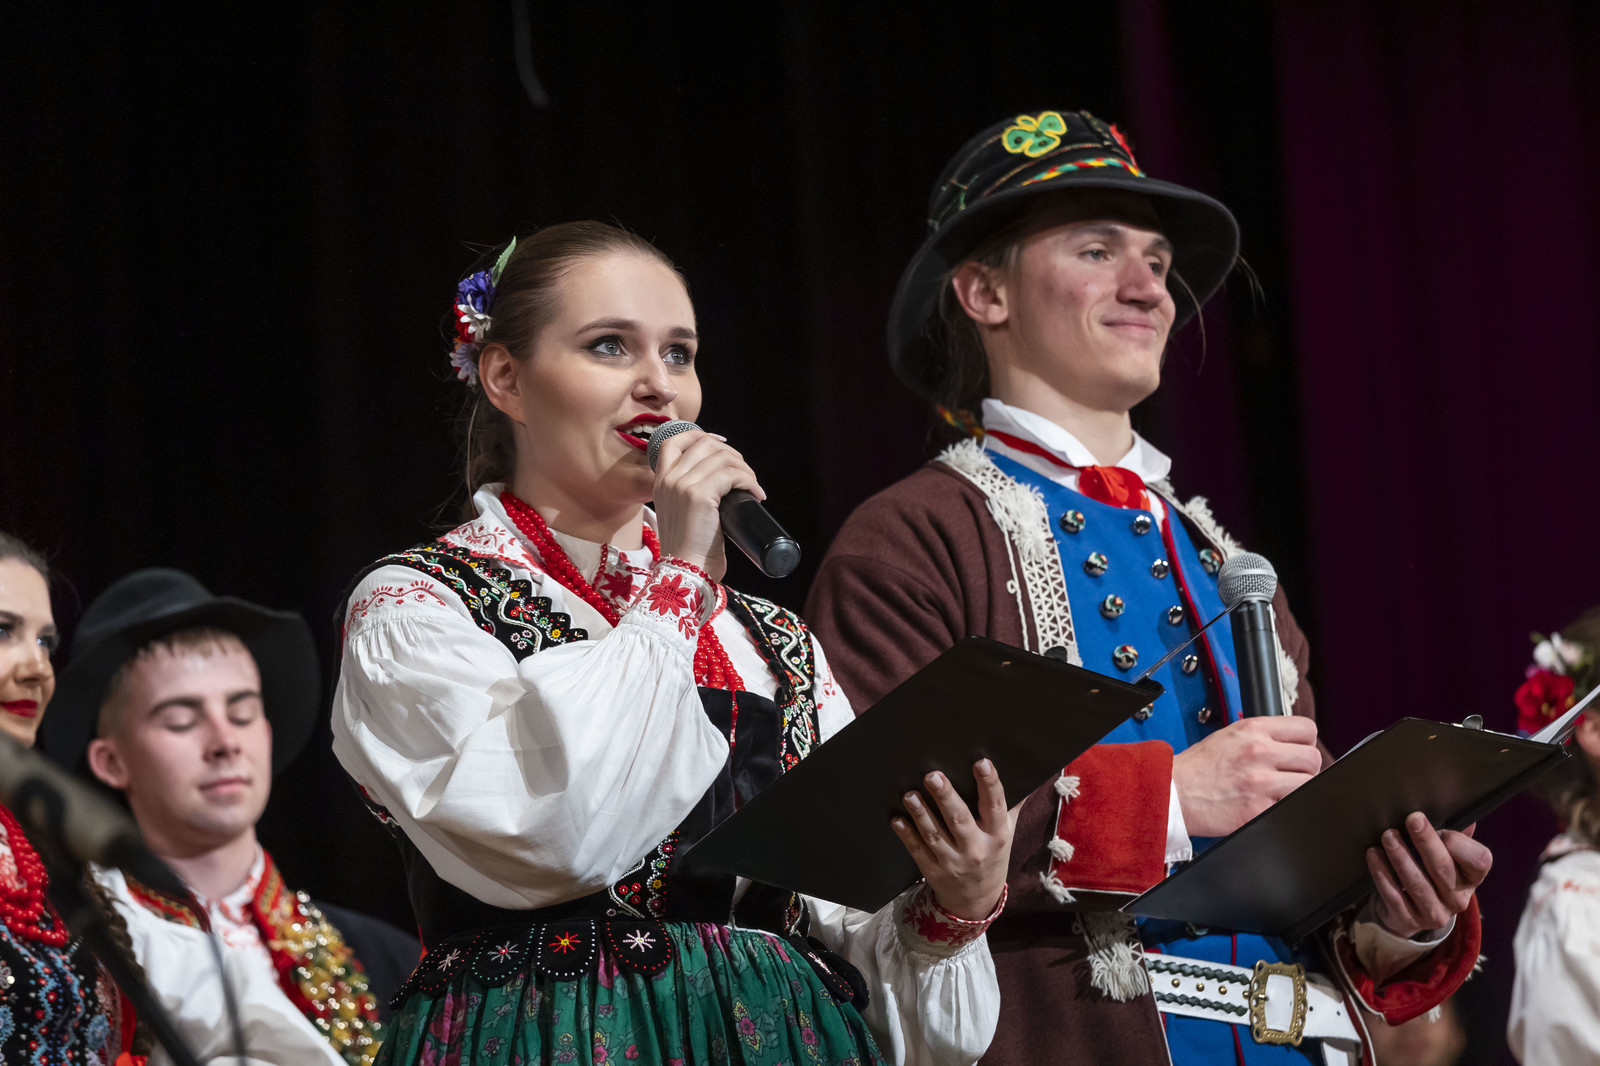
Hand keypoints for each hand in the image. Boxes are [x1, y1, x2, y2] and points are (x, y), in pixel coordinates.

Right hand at [650, 427, 763, 580]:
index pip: (674, 441)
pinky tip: (756, 494)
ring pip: (722, 457)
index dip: (700, 436)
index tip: (722, 444)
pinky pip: (732, 474)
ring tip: (753, 487)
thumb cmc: (691, 549)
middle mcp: (668, 479)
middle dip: (732, 454)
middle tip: (745, 475)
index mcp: (660, 482)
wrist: (686, 572)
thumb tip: (721, 481)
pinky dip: (749, 481)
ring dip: (745, 469)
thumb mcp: (682, 514)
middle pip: (704, 444)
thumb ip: (689, 495)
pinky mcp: (698, 494)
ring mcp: (681, 485)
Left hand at [890, 760, 1012, 919]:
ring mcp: (953, 862)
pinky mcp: (933, 871)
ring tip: (910, 795)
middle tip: (933, 776)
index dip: (990, 784)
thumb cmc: (992, 856)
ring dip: (921, 814)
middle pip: (960, 820)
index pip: (995, 806)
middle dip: (946, 797)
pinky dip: (907, 835)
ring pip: (935, 835)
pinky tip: (897, 820)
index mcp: (997, 835)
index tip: (982, 763)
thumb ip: (1011, 805)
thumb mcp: (1008, 833)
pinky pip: (918, 851)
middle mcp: (976, 849)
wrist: (978, 900)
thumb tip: (1025, 775)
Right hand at [1172, 715, 1320, 836]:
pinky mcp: (1259, 810)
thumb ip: (1263, 736)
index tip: (1297, 752)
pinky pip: (1291, 807)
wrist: (1173, 792)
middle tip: (1288, 776)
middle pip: (1313, 758)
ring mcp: (1261, 781)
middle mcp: (1259, 751)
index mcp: (1253, 729)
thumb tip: (1293, 745)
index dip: (1305, 742)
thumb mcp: (1230, 736)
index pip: (1306, 729)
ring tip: (1278, 792)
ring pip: (1308, 784)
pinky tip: (1267, 806)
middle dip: (1304, 769)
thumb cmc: (1198, 768)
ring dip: (1297, 790)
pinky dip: (1282, 808)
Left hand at [1365, 815, 1491, 937]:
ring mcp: (1434, 913)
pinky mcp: (1408, 921)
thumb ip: (1457, 838)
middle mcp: (1457, 899)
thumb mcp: (1448, 857)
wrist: (1408, 912)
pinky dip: (1382, 873)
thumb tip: (1468, 818)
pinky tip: (1373, 855)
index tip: (1441, 827)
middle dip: (1426, 842)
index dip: (1459, 843)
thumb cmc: (1430, 873)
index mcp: (1472, 879)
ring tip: (1388, 836)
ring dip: (1400, 856)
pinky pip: (1393, 895)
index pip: (1479, 861)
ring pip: (1416, 883)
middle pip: (1442, 868)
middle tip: (1412, 819)